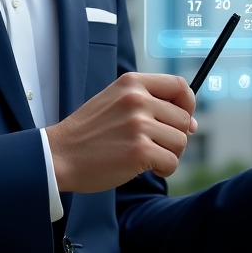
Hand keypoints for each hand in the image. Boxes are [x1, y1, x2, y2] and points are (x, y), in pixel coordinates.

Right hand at [45, 73, 196, 192]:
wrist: (59, 154)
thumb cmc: (88, 132)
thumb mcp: (114, 101)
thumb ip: (150, 104)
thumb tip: (192, 123)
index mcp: (132, 83)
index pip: (180, 85)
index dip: (188, 104)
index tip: (182, 119)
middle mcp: (138, 99)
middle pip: (183, 119)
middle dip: (174, 136)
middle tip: (152, 145)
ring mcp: (138, 125)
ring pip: (180, 142)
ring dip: (167, 154)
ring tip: (144, 155)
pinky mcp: (138, 150)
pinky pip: (171, 162)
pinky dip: (162, 169)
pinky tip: (142, 167)